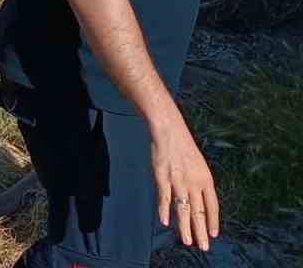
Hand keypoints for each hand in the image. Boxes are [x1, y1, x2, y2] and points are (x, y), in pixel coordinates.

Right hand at [150, 115, 219, 249]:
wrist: (169, 130)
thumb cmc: (182, 147)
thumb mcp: (198, 165)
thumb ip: (198, 183)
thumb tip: (198, 200)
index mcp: (206, 179)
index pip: (212, 206)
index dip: (213, 221)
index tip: (213, 235)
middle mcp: (194, 182)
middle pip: (199, 211)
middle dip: (201, 231)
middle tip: (203, 247)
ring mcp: (178, 180)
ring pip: (183, 209)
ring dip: (185, 227)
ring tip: (187, 241)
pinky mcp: (162, 176)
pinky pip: (165, 197)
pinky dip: (164, 210)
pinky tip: (165, 222)